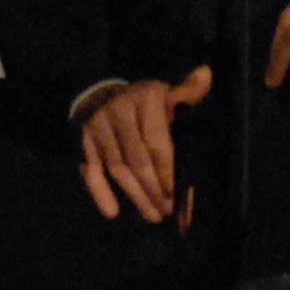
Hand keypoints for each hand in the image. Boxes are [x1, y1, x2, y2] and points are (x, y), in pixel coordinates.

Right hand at [76, 68, 212, 222]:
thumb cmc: (145, 101)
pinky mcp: (83, 140)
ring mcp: (99, 126)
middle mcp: (120, 110)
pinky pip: (91, 170)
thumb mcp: (168, 92)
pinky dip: (99, 192)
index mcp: (147, 98)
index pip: (156, 141)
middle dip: (154, 189)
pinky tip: (112, 212)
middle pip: (137, 159)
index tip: (177, 195)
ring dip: (135, 195)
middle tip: (167, 211)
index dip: (167, 171)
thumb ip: (188, 92)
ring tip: (153, 215)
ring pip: (117, 168)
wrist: (102, 92)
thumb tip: (206, 73)